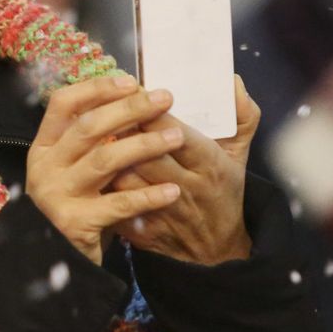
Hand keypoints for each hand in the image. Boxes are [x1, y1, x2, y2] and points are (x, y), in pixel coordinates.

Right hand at [26, 75, 187, 264]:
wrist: (65, 259)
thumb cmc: (82, 203)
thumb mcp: (79, 166)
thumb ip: (95, 137)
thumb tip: (133, 94)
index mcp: (44, 147)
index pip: (63, 103)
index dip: (96, 88)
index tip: (131, 81)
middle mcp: (44, 168)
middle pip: (88, 127)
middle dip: (130, 109)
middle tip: (165, 99)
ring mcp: (56, 196)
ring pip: (105, 160)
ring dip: (145, 145)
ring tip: (177, 137)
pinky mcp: (74, 223)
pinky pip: (118, 204)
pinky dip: (148, 196)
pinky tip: (173, 190)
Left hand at [108, 77, 260, 265]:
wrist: (217, 250)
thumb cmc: (224, 191)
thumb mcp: (240, 154)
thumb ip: (242, 115)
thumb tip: (232, 81)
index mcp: (210, 164)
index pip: (174, 133)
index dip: (149, 111)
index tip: (132, 90)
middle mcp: (187, 188)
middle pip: (145, 155)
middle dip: (122, 129)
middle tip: (103, 108)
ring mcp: (163, 212)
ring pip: (125, 179)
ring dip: (107, 157)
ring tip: (92, 135)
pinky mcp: (143, 232)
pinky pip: (115, 205)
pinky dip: (101, 186)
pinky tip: (90, 169)